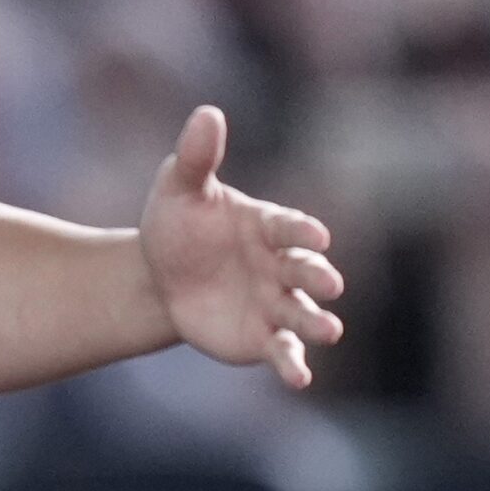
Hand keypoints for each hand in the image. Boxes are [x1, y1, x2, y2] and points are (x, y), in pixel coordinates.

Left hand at [139, 106, 344, 387]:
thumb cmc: (178, 223)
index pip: (290, 226)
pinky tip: (299, 378)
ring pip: (304, 314)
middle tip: (330, 285)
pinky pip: (284, 351)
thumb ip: (196, 156)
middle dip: (319, 277)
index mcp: (267, 226)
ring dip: (317, 322)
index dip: (301, 231)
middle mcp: (281, 265)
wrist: (159, 274)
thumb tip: (208, 112)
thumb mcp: (180, 188)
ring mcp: (276, 303)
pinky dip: (293, 364)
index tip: (314, 236)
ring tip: (329, 330)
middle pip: (307, 272)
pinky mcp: (264, 337)